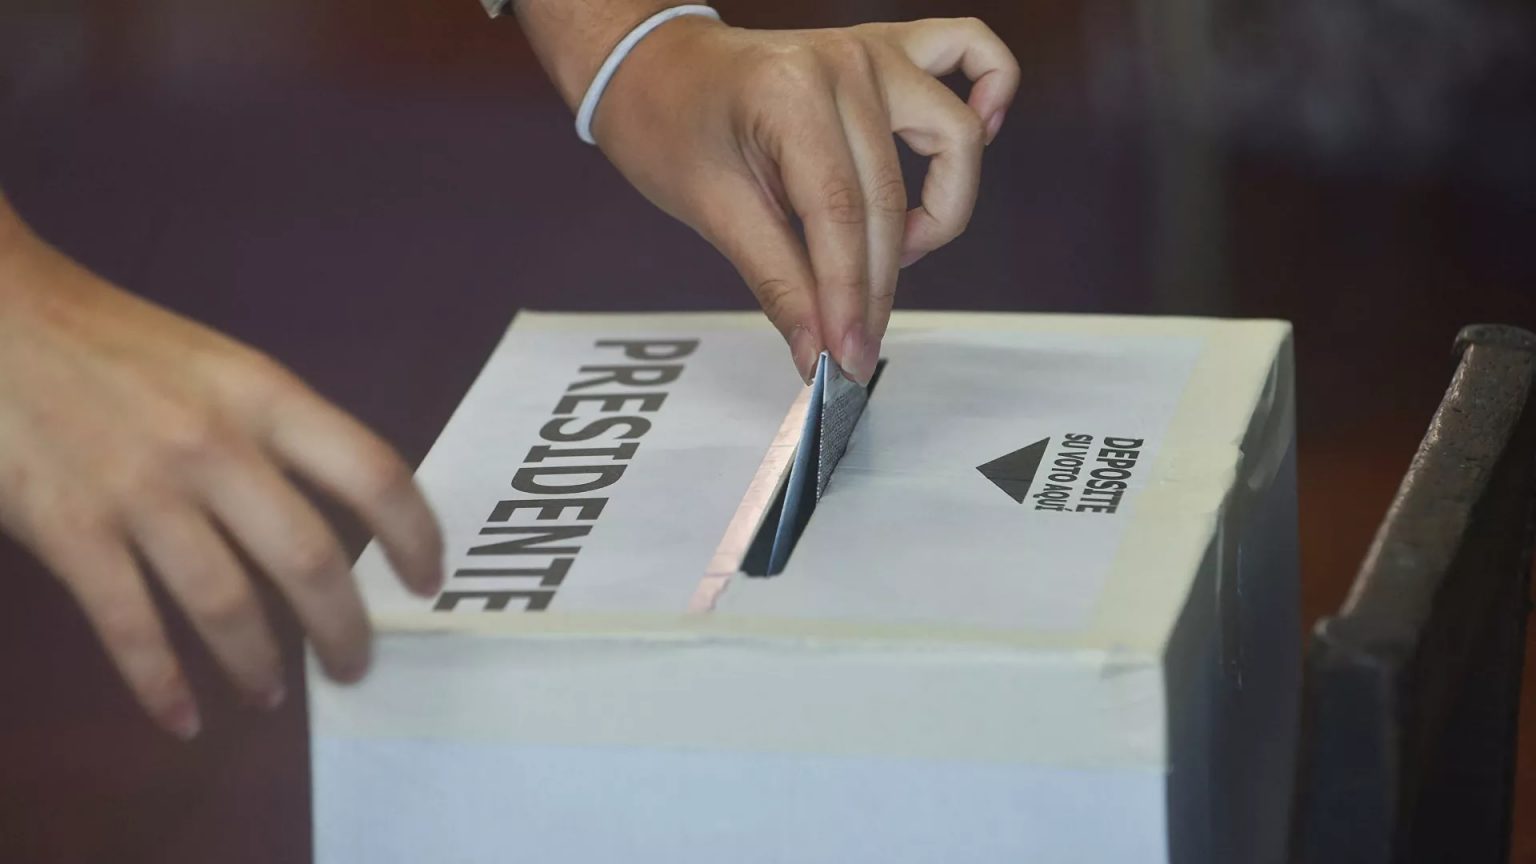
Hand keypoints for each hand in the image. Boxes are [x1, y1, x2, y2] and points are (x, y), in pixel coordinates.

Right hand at [0, 210, 442, 738]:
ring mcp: (141, 492)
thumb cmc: (119, 343)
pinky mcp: (71, 531)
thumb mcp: (224, 367)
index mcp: (265, 396)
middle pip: (310, 560)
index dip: (415, 536)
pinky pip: (131, 627)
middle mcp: (216, 446)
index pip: (373, 473)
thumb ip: (280, 432)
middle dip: (344, 629)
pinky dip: (162, 685)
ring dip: (258, 666)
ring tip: (272, 696)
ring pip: (227, 605)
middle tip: (355, 666)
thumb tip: (341, 519)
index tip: (426, 582)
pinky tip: (184, 718)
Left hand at [593, 17, 1018, 382]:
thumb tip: (820, 352)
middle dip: (877, 283)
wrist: (654, 67)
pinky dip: (991, 92)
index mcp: (788, 92)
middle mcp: (843, 62)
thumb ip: (778, 281)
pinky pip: (971, 50)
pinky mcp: (890, 49)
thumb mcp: (712, 210)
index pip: (839, 212)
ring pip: (951, 137)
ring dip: (938, 209)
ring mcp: (874, 48)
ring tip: (895, 251)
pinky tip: (982, 139)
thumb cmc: (670, 128)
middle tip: (857, 342)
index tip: (846, 358)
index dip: (849, 297)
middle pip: (889, 193)